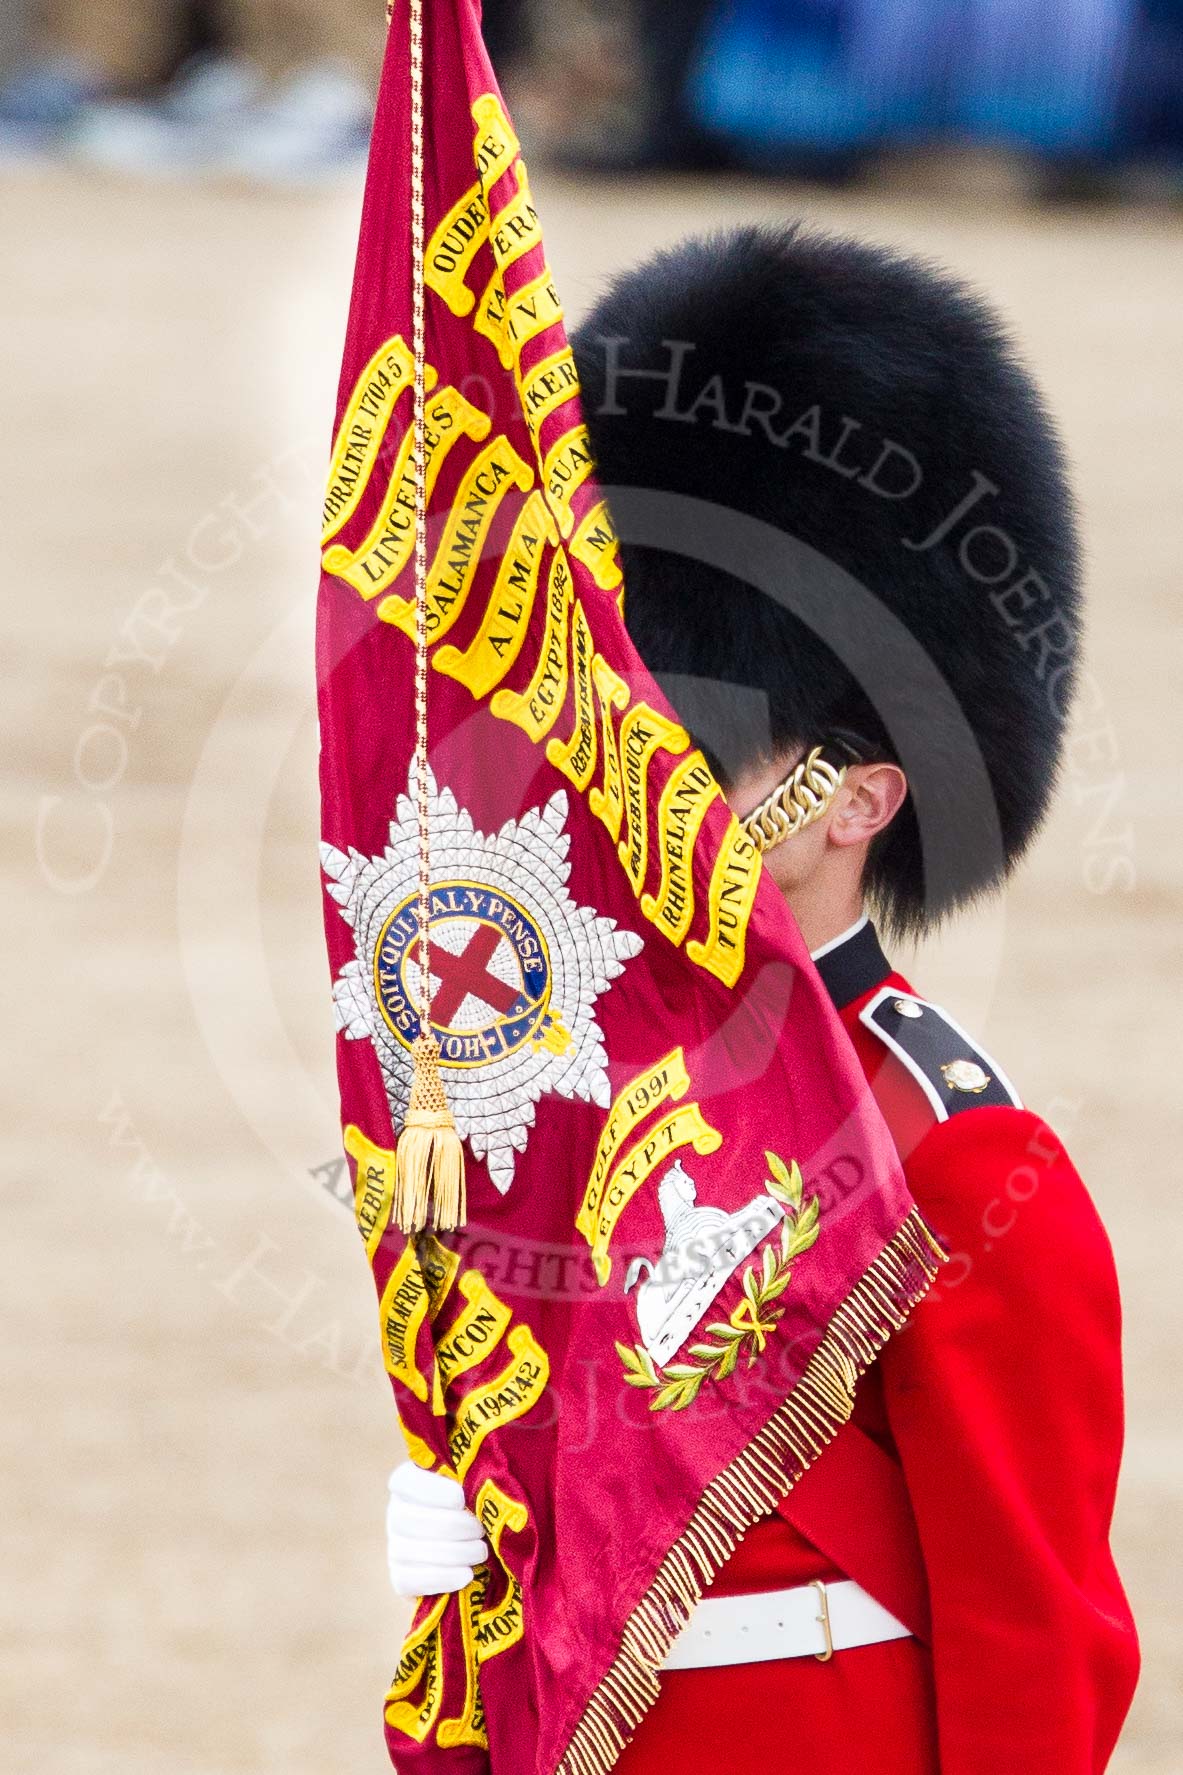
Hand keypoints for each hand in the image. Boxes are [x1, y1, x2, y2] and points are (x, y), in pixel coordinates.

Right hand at [386, 1462, 487, 1597]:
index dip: (430, 1490)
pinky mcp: (400, 1579)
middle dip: (449, 1526)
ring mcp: (396, 1547)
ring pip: (409, 1551)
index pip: (404, 1481)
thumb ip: (471, 1482)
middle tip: (480, 1530)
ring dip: (452, 1553)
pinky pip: (408, 1580)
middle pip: (407, 1519)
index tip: (460, 1499)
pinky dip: (441, 1578)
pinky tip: (467, 1575)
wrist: (477, 1550)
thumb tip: (482, 1482)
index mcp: (410, 1482)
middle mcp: (397, 1513)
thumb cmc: (478, 1510)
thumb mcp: (473, 1489)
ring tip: (481, 1552)